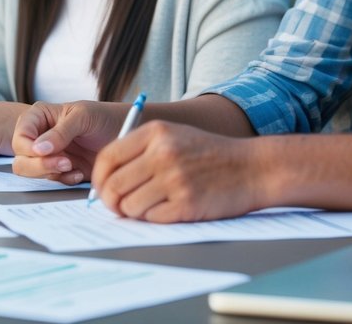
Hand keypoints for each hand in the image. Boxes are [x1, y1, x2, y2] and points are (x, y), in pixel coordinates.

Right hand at [11, 101, 125, 185]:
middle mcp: (39, 137)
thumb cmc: (103, 117)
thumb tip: (38, 149)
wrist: (123, 133)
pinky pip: (51, 181)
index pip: (20, 137)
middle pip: (20, 159)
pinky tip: (79, 172)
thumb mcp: (83, 117)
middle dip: (39, 165)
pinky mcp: (60, 170)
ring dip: (51, 173)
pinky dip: (64, 180)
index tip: (46, 151)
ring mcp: (48, 155)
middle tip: (64, 163)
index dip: (28, 148)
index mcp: (39, 118)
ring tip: (72, 166)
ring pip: (31, 173)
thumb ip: (60, 132)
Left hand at [91, 120, 265, 222]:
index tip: (103, 189)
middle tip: (121, 207)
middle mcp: (162, 153)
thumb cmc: (210, 155)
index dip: (98, 179)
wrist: (253, 168)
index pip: (107, 158)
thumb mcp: (174, 136)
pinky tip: (170, 209)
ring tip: (151, 206)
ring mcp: (175, 178)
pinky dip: (155, 219)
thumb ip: (140, 151)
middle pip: (113, 186)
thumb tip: (105, 180)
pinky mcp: (187, 203)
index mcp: (155, 132)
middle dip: (112, 202)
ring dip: (135, 212)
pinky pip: (151, 219)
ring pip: (129, 206)